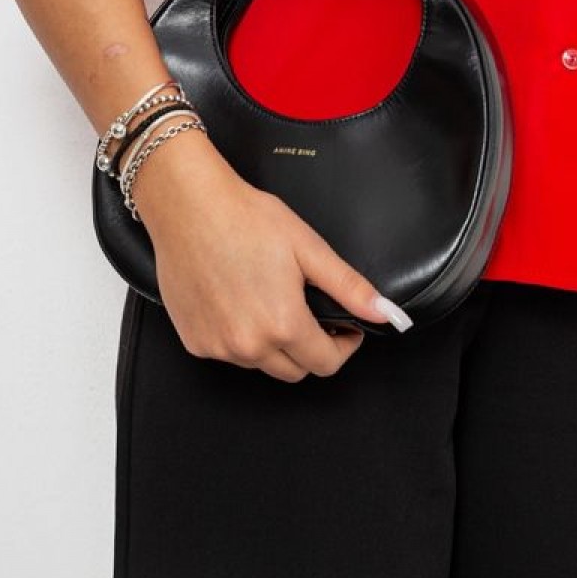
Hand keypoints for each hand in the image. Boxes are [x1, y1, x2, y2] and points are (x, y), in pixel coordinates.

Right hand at [132, 131, 412, 382]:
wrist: (189, 207)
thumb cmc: (246, 219)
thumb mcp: (308, 248)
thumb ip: (349, 287)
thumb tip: (387, 314)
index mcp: (283, 324)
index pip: (326, 363)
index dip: (344, 345)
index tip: (346, 326)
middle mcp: (248, 346)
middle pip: (295, 370)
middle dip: (312, 347)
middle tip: (312, 311)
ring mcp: (218, 348)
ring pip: (262, 364)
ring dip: (275, 345)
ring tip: (273, 300)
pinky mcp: (194, 342)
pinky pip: (229, 354)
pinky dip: (241, 338)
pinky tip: (240, 302)